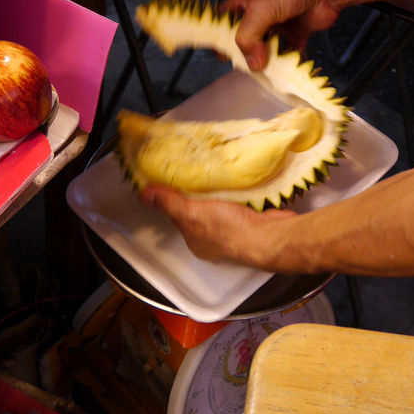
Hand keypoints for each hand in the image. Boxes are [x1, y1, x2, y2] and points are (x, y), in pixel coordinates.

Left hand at [139, 184, 296, 268]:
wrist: (269, 236)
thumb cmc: (230, 230)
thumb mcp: (192, 213)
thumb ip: (169, 203)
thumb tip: (143, 195)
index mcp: (196, 241)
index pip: (180, 217)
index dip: (176, 199)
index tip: (175, 179)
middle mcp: (214, 240)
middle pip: (201, 212)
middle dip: (199, 195)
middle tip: (196, 172)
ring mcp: (235, 230)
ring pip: (221, 207)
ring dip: (219, 192)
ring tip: (214, 172)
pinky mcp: (252, 220)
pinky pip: (240, 203)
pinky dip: (237, 192)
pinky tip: (236, 180)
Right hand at [221, 0, 341, 70]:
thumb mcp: (260, 8)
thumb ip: (249, 37)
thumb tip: (252, 63)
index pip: (225, 20)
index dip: (221, 37)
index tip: (221, 55)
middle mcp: (260, 10)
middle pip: (247, 37)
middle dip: (246, 52)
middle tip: (245, 66)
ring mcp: (279, 21)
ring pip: (266, 46)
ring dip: (266, 59)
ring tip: (265, 72)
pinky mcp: (296, 31)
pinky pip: (288, 51)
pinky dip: (286, 61)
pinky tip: (284, 71)